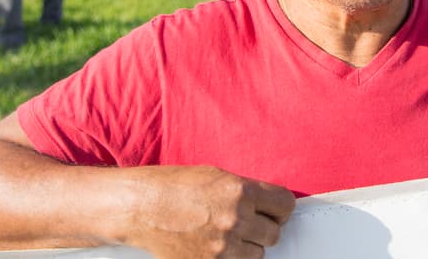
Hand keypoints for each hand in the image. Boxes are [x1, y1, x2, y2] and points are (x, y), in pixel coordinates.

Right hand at [124, 165, 295, 258]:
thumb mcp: (217, 177)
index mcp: (240, 191)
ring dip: (248, 247)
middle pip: (273, 233)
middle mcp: (235, 218)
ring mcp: (222, 246)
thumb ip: (246, 192)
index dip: (280, 209)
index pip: (285, 205)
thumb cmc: (176, 186)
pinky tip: (217, 247)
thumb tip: (268, 205)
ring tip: (228, 235)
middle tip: (248, 223)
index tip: (274, 211)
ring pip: (257, 255)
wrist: (143, 207)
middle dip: (263, 228)